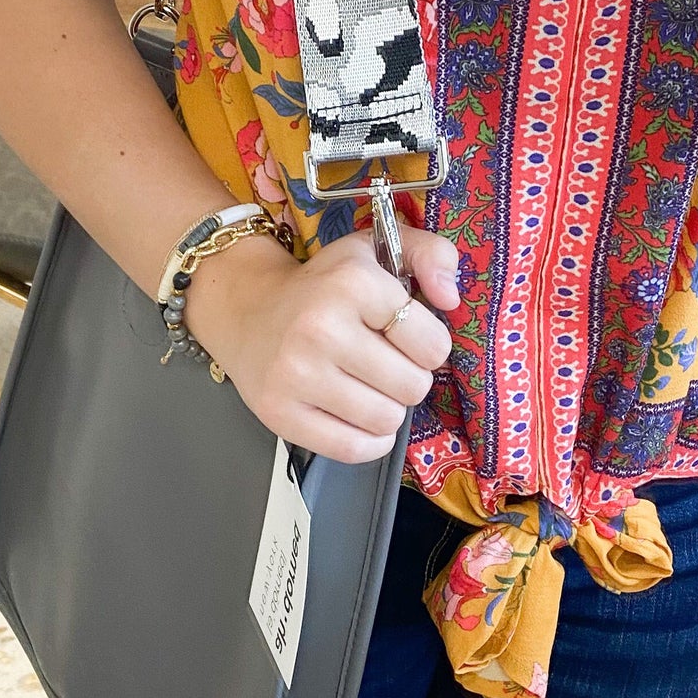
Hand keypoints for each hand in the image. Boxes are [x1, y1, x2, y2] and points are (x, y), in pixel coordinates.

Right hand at [186, 222, 459, 464]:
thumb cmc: (324, 283)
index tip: (405, 336)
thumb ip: (432, 254)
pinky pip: (353, 449)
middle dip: (409, 377)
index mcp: (352, 284)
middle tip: (387, 363)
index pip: (432, 344)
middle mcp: (322, 329)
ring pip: (387, 420)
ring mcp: (297, 375)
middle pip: (413, 387)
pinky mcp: (279, 413)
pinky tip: (359, 414)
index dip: (428, 344)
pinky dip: (369, 439)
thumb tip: (451, 300)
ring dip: (389, 408)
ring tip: (370, 386)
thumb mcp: (379, 248)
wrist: (246, 307)